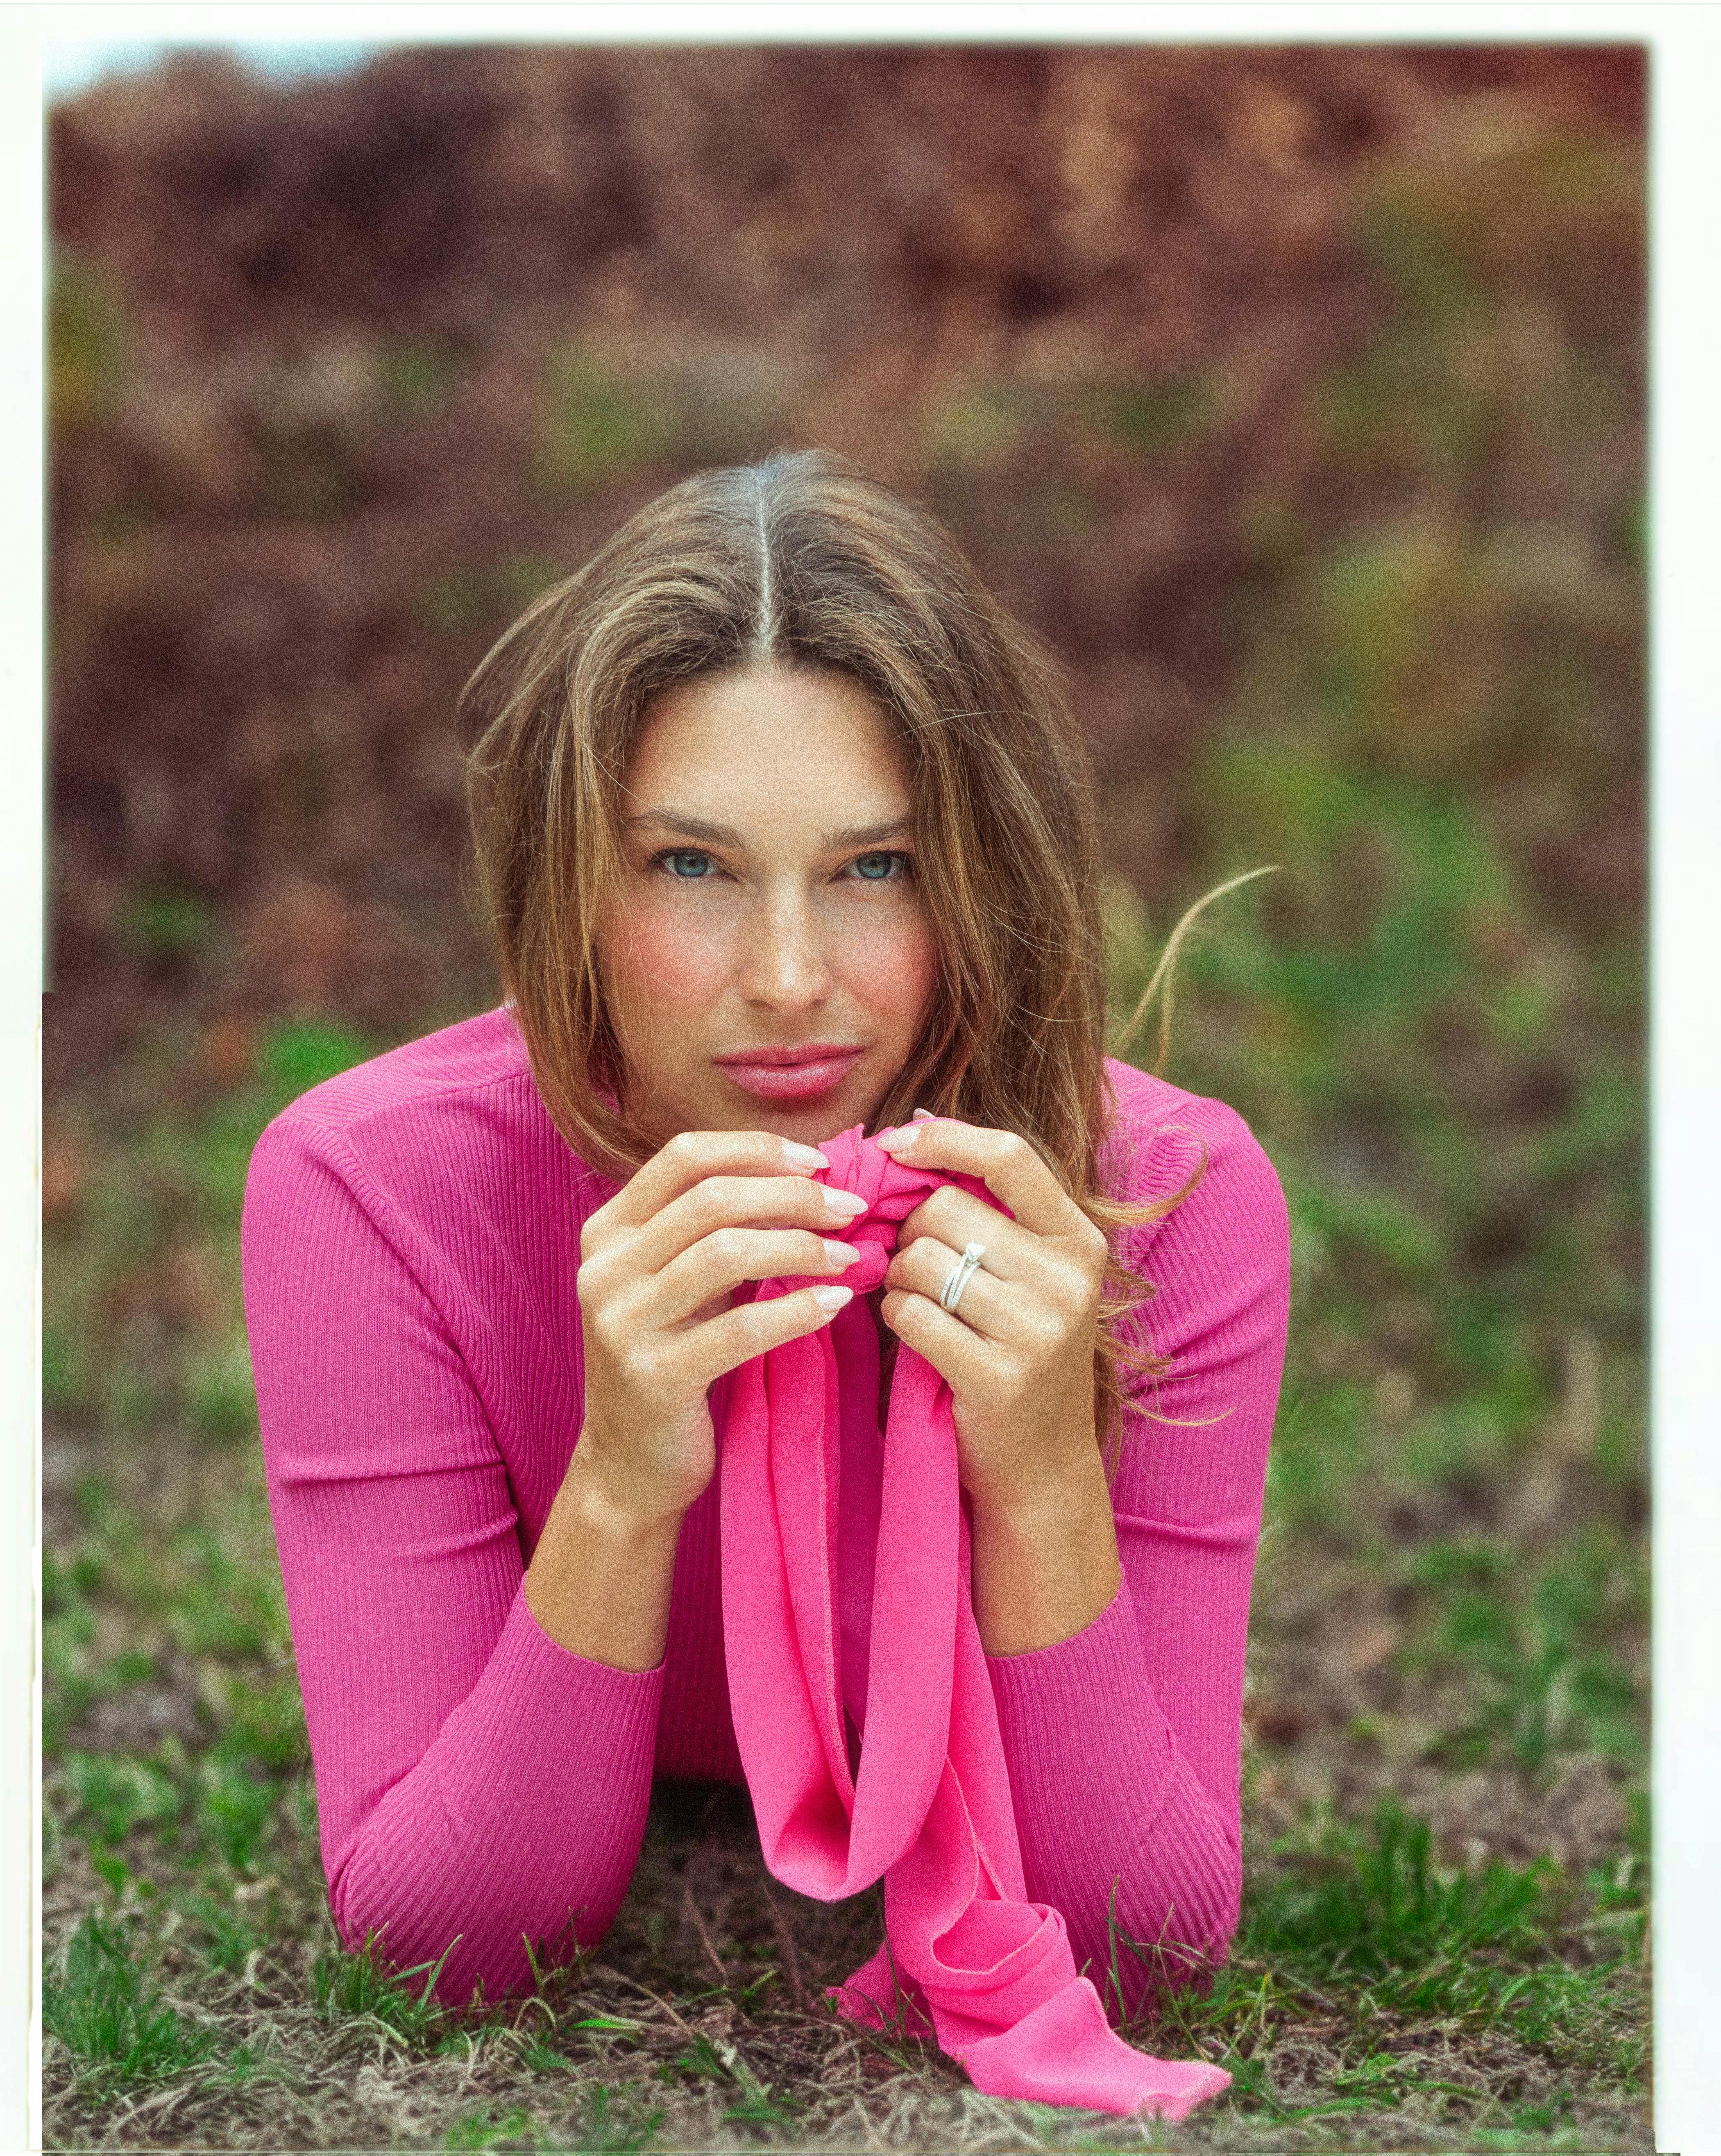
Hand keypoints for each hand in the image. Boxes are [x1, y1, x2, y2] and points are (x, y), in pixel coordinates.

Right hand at [573, 1128, 869, 1526]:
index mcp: (607, 1231)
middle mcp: (604, 1269)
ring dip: (801, 1248)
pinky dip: (797, 1310)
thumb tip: (811, 1180)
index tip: (821, 1163)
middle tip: (849, 1210)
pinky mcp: (654, 1376)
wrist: (628, 1466)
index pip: (683, 1156)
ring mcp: (622, 1323)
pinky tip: (836, 1303)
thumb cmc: (671, 1358)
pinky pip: (741, 1329)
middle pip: (711, 1199)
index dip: (758, 1151)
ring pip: (726, 1254)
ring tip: (849, 1256)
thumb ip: (717, 1230)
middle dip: (793, 1197)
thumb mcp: (679, 1283)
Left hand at [873, 1115, 1111, 1524]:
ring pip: (918, 1260)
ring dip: (898, 1279)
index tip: (895, 1143)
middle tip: (914, 1265)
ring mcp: (1037, 1330)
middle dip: (908, 1231)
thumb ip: (988, 1210)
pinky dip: (895, 1318)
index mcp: (1080, 1241)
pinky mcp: (997, 1375)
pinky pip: (908, 1313)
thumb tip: (912, 1126)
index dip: (943, 1138)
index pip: (1009, 1156)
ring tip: (922, 1305)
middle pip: (944, 1209)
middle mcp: (1067, 1280)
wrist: (1043, 1464)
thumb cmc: (1022, 1352)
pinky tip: (917, 1336)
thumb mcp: (1032, 1275)